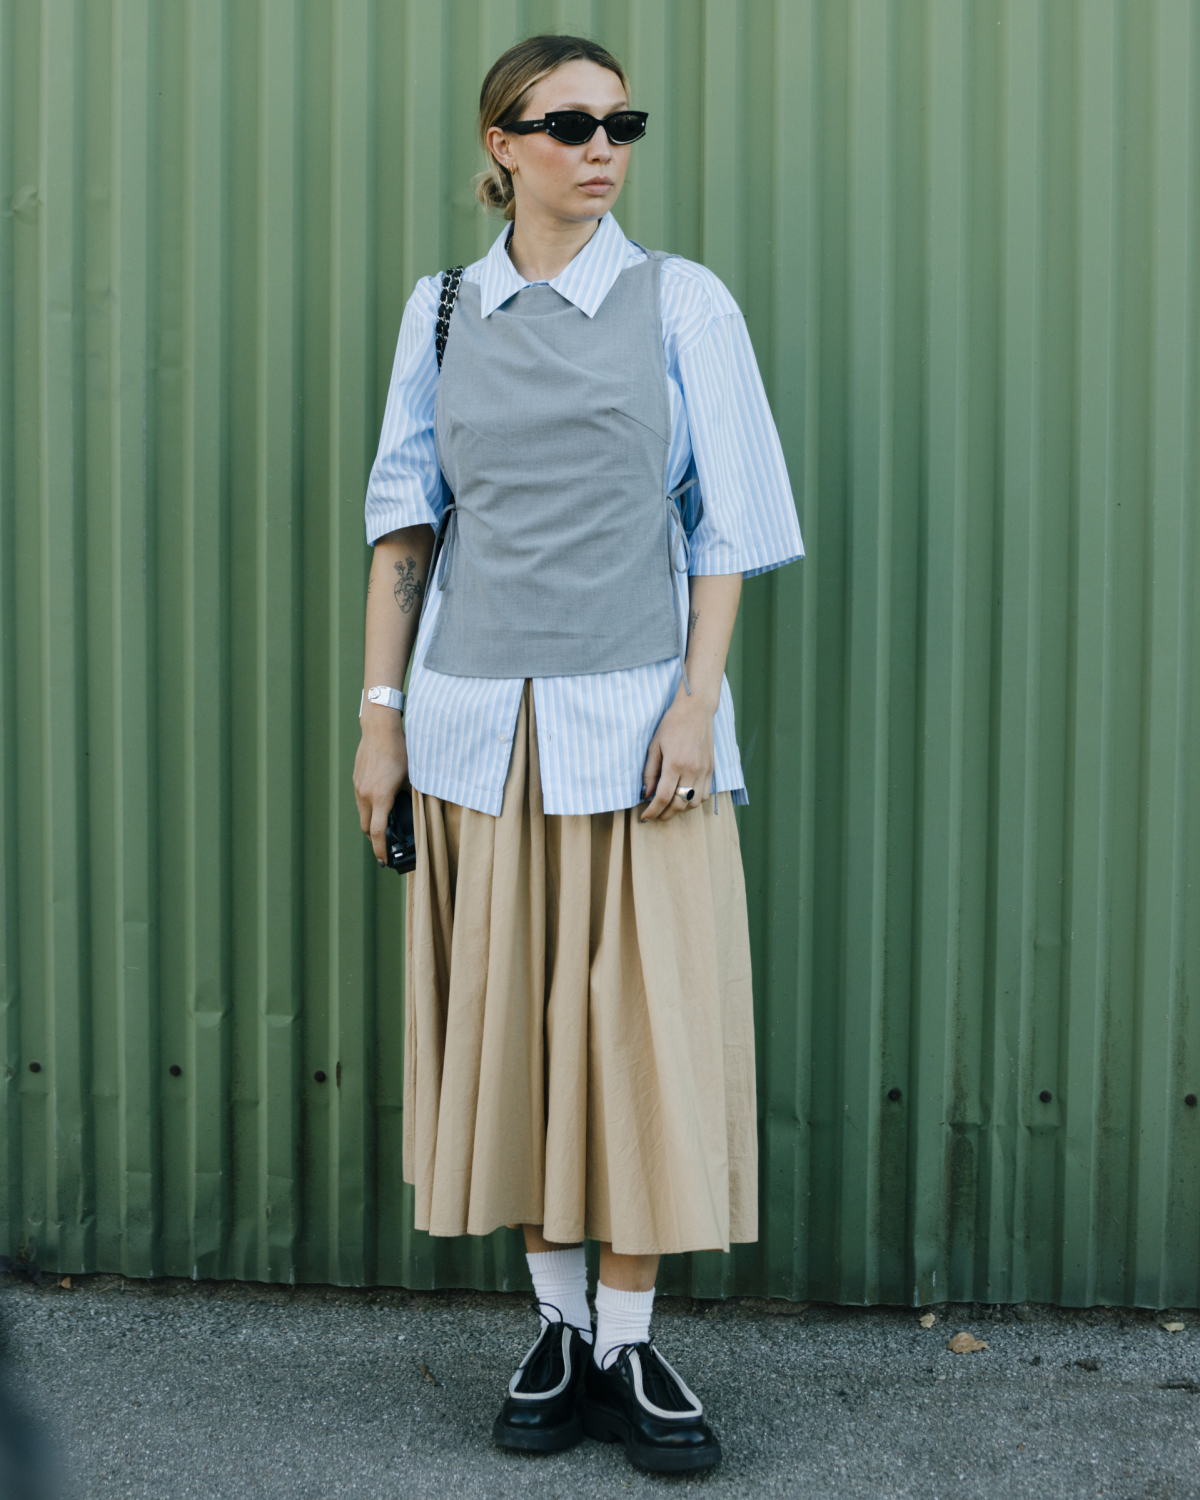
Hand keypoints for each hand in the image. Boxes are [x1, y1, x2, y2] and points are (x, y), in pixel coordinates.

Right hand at [353, 705, 408, 863]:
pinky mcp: (356, 779)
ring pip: (363, 815)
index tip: (384, 862)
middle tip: (388, 844)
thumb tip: (415, 812)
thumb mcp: (412, 777)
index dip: (381, 850)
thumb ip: (411, 798)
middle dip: (376, 839)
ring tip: (387, 823)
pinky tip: (382, 800)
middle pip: (367, 828)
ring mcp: (358, 787)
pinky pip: (361, 801)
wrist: (380, 729)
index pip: (378, 833)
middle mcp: (365, 795)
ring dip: (372, 822)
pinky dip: (369, 808)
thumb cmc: (400, 751)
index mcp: (380, 798)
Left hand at [640, 688, 715, 822]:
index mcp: (675, 764)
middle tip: (655, 815)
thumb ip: (650, 772)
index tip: (645, 817)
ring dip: (681, 809)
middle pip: (679, 804)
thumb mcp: (654, 746)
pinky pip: (705, 794)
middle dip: (665, 814)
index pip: (663, 797)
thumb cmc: (672, 724)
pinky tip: (685, 797)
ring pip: (694, 803)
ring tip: (669, 806)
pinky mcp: (712, 769)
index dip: (653, 811)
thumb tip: (647, 794)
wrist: (696, 710)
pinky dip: (694, 801)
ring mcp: (704, 771)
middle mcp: (692, 770)